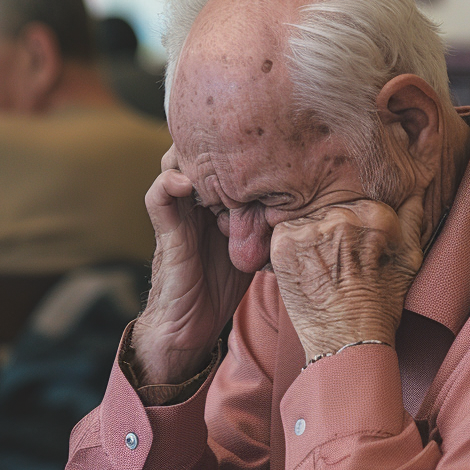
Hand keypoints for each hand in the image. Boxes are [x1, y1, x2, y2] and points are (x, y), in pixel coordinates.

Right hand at [130, 146, 252, 385]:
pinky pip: (158, 196)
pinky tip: (187, 182)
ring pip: (173, 163)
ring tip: (216, 159)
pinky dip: (169, 183)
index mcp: (214, 201)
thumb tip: (311, 205)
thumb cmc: (222, 287)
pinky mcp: (166, 231)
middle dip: (218, 144)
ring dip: (193, 157)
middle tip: (242, 145)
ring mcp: (178, 213)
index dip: (239, 145)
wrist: (190, 327)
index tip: (266, 141)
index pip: (220, 157)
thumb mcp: (255, 246)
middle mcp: (194, 201)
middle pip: (196, 152)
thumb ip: (269, 223)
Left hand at [270, 194, 424, 363]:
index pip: (355, 204)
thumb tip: (413, 192)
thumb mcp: (408, 260)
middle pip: (330, 209)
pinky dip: (289, 248)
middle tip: (336, 263)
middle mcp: (343, 216)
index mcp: (375, 214)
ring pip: (306, 219)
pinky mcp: (285, 242)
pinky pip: (283, 231)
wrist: (349, 341)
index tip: (353, 250)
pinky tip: (303, 269)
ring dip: (309, 239)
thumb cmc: (381, 304)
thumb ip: (411, 219)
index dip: (352, 229)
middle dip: (330, 231)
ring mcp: (312, 228)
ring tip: (320, 268)